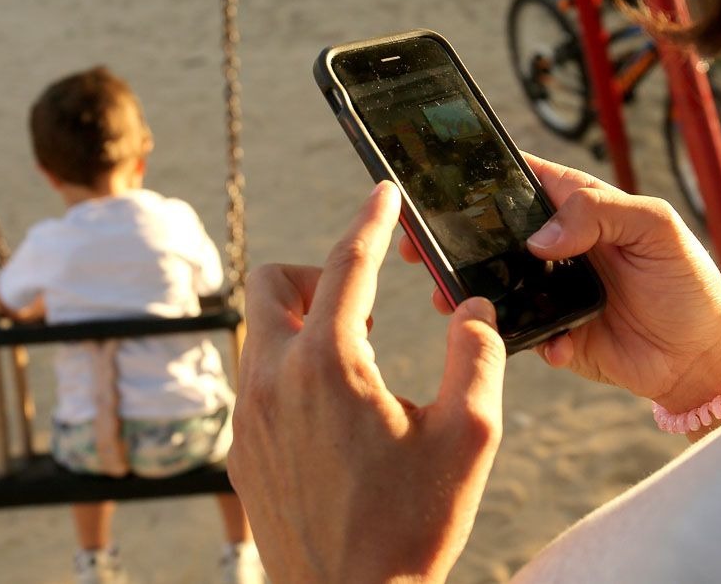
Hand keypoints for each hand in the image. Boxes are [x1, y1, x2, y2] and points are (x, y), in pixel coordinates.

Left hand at [229, 182, 506, 582]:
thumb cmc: (411, 527)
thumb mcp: (470, 439)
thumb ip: (479, 357)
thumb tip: (472, 309)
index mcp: (330, 365)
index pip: (348, 265)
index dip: (371, 221)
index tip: (383, 193)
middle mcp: (274, 379)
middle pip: (274, 282)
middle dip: (319, 272)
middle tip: (366, 303)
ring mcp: (248, 415)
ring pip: (260, 331)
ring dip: (304, 322)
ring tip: (358, 359)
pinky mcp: (241, 449)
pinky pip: (257, 380)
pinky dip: (290, 368)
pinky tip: (333, 411)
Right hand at [401, 153, 720, 420]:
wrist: (704, 358)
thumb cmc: (688, 282)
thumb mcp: (655, 227)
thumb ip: (600, 213)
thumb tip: (541, 237)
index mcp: (577, 207)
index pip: (517, 180)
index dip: (477, 177)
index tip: (437, 184)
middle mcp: (556, 246)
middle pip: (490, 233)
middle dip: (452, 237)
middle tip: (417, 246)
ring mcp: (549, 291)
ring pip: (492, 283)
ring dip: (466, 288)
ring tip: (446, 294)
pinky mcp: (550, 334)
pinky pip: (516, 332)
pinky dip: (514, 334)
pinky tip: (530, 337)